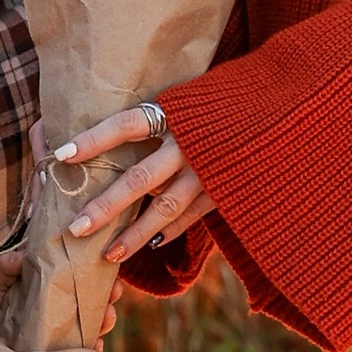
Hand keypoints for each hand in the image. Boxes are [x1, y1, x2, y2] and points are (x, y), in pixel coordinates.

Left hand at [55, 106, 215, 262]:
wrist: (289, 107)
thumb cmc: (231, 95)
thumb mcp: (193, 96)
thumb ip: (160, 114)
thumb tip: (115, 129)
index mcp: (179, 112)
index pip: (127, 124)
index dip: (94, 139)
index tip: (61, 155)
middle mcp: (192, 144)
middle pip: (140, 178)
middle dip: (105, 207)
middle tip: (75, 229)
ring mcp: (211, 171)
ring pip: (166, 208)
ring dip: (135, 235)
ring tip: (108, 255)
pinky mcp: (229, 190)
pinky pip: (193, 215)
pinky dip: (171, 230)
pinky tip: (152, 244)